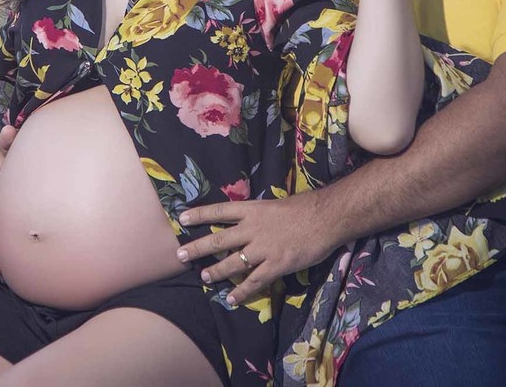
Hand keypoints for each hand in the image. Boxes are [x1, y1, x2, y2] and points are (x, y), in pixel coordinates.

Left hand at [174, 192, 341, 305]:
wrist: (326, 217)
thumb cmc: (304, 208)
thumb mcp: (275, 205)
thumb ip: (259, 215)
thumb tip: (248, 221)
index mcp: (252, 210)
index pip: (219, 211)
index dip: (199, 214)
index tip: (181, 218)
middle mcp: (252, 229)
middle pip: (218, 239)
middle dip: (197, 248)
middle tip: (180, 255)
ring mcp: (263, 248)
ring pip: (232, 263)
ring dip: (216, 272)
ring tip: (204, 277)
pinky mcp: (276, 265)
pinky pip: (254, 282)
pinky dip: (241, 292)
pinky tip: (231, 300)